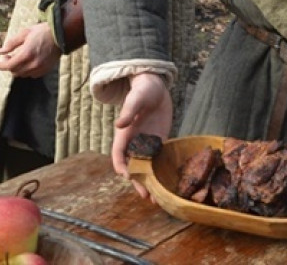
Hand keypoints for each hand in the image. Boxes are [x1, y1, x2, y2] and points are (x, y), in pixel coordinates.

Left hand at [0, 23, 60, 77]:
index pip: (9, 66)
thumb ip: (11, 43)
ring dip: (18, 68)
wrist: (61, 35)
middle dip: (9, 65)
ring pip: (23, 74)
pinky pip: (32, 74)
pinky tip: (28, 62)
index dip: (1, 65)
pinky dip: (27, 70)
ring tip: (18, 59)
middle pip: (15, 71)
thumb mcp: (25, 33)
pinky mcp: (46, 69)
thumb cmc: (42, 32)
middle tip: (8, 57)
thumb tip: (1, 51)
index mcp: (26, 54)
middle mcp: (33, 64)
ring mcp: (40, 68)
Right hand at [111, 72, 173, 198]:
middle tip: (146, 196)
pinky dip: (162, 173)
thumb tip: (119, 124)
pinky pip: (160, 160)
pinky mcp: (161, 142)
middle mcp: (135, 142)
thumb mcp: (136, 99)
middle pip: (133, 167)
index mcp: (125, 134)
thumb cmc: (143, 90)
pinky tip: (168, 184)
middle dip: (138, 182)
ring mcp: (148, 143)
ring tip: (157, 198)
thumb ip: (129, 111)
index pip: (119, 155)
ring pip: (147, 168)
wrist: (156, 87)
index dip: (121, 166)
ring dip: (151, 183)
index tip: (128, 176)